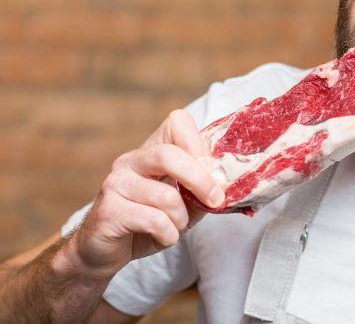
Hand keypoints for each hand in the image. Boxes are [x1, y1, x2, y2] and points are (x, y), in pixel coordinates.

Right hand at [67, 110, 223, 279]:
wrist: (104, 253)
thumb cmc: (148, 223)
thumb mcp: (184, 204)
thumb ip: (202, 190)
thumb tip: (228, 184)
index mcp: (151, 152)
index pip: (176, 122)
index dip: (198, 143)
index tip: (213, 169)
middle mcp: (130, 161)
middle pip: (169, 155)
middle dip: (200, 180)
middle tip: (215, 199)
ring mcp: (115, 183)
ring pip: (166, 196)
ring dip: (181, 219)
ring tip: (176, 226)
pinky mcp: (108, 210)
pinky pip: (153, 220)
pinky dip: (168, 234)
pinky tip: (163, 237)